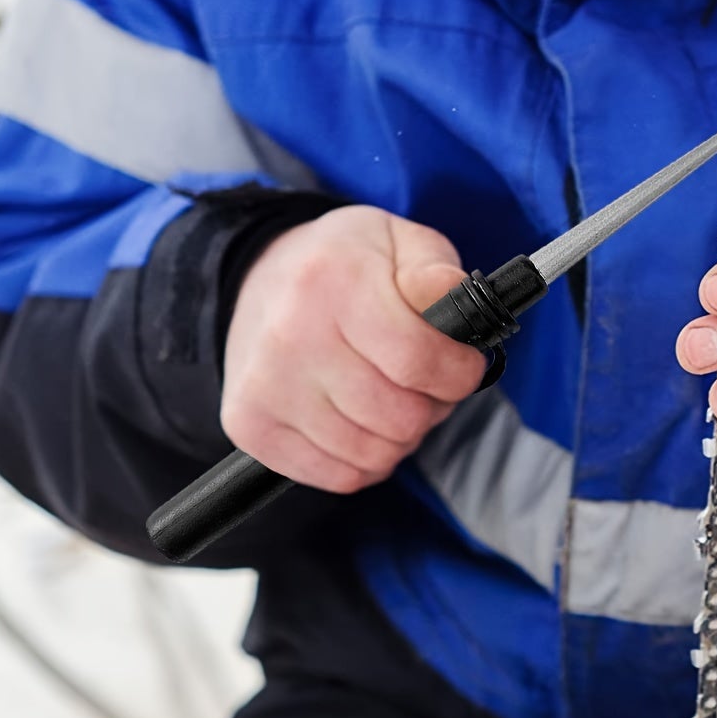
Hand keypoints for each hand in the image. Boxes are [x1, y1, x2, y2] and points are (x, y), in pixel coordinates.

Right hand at [221, 207, 484, 492]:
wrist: (262, 274)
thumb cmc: (348, 263)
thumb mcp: (402, 241)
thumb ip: (434, 270)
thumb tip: (449, 294)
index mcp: (334, 281)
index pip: (417, 359)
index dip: (460, 373)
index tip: (466, 364)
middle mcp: (291, 336)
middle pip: (399, 417)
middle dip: (433, 405)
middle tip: (428, 381)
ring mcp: (265, 387)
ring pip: (373, 454)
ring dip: (401, 436)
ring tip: (395, 397)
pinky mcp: (250, 426)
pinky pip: (339, 476)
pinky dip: (366, 459)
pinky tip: (363, 421)